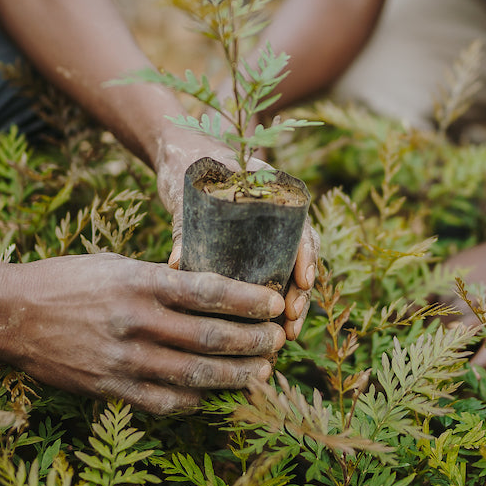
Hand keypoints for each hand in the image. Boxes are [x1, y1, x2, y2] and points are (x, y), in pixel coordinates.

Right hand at [0, 253, 288, 413]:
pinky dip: (196, 401)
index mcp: (140, 282)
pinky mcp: (109, 388)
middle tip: (278, 342)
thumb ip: (160, 279)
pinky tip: (214, 396)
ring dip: (235, 377)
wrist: (10, 314)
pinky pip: (164, 402)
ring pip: (195, 375)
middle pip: (211, 337)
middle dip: (253, 342)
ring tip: (260, 373)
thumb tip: (210, 291)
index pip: (209, 291)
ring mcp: (123, 359)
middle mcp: (135, 321)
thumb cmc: (68, 281)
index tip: (277, 304)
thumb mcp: (117, 265)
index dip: (249, 301)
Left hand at [155, 136, 317, 341]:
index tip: (303, 283)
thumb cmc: (188, 162)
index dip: (307, 257)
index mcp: (275, 192)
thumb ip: (186, 225)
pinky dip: (268, 301)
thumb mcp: (189, 189)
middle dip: (301, 294)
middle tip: (292, 323)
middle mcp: (279, 214)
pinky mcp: (253, 247)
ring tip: (287, 335)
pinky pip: (270, 276)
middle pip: (302, 258)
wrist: (181, 150)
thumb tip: (178, 264)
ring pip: (289, 272)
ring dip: (290, 303)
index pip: (302, 227)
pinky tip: (264, 328)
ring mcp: (268, 232)